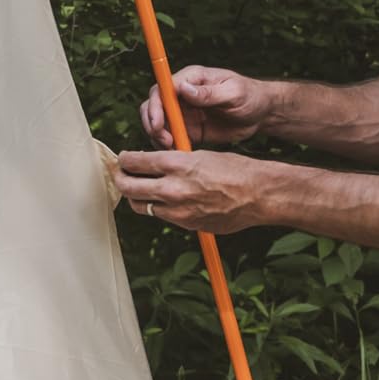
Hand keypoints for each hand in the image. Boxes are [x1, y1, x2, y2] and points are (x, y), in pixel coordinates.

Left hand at [113, 148, 286, 235]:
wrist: (258, 195)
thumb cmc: (234, 170)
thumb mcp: (200, 155)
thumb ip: (174, 161)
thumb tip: (153, 164)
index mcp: (176, 163)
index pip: (134, 162)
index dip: (124, 160)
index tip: (123, 159)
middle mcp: (173, 187)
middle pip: (128, 186)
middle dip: (119, 179)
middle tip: (119, 174)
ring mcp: (178, 209)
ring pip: (140, 206)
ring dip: (135, 197)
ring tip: (137, 189)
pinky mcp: (186, 224)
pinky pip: (162, 216)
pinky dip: (158, 208)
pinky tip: (163, 200)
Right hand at [139, 65, 268, 146]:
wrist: (261, 115)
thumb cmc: (250, 96)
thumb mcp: (233, 93)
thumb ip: (209, 93)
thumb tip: (184, 89)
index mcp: (191, 78)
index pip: (163, 88)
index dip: (156, 106)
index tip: (160, 124)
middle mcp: (182, 94)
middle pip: (153, 105)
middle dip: (152, 123)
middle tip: (164, 141)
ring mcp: (184, 112)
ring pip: (157, 123)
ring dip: (157, 136)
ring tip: (171, 148)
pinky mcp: (188, 129)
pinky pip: (170, 137)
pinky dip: (168, 147)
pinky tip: (177, 153)